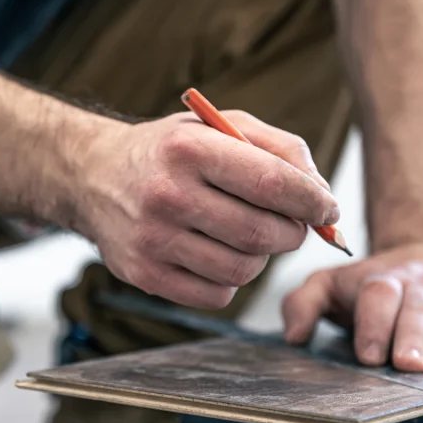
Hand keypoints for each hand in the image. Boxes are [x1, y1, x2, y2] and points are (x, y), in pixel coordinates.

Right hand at [76, 110, 337, 309]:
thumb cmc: (172, 151)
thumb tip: (323, 195)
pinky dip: (230, 280)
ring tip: (246, 235)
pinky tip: (216, 253)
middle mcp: (166, 194)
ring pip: (243, 270)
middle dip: (292, 233)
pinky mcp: (144, 274)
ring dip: (260, 257)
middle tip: (290, 224)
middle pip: (262, 232)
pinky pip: (217, 295)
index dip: (312, 201)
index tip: (328, 210)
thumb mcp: (221, 126)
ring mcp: (152, 239)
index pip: (271, 182)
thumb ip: (280, 149)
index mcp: (189, 148)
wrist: (94, 177)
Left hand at [281, 244, 422, 370]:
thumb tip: (294, 336)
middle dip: (413, 334)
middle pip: (419, 305)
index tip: (368, 355)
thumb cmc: (365, 285)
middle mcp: (422, 287)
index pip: (377, 297)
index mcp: (382, 281)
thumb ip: (303, 303)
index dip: (373, 323)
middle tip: (407, 364)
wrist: (412, 258)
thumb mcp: (328, 286)